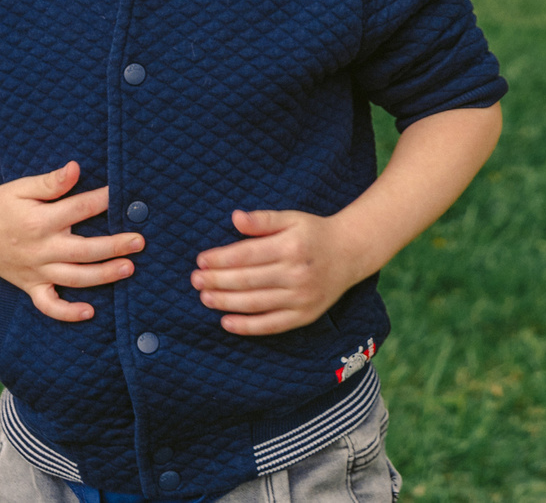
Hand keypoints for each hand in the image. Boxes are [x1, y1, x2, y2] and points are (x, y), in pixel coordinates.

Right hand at [0, 160, 142, 323]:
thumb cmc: (1, 204)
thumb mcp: (22, 188)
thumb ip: (50, 182)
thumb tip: (76, 168)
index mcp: (39, 221)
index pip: (79, 210)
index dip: (103, 200)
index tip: (124, 194)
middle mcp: (40, 249)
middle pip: (83, 250)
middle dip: (113, 246)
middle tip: (140, 241)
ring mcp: (35, 271)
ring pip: (73, 278)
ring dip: (102, 276)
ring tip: (129, 268)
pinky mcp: (30, 286)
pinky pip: (48, 305)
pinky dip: (67, 312)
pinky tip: (90, 312)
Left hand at [193, 209, 374, 336]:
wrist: (350, 253)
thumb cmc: (314, 233)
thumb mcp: (292, 218)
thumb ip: (263, 220)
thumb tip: (235, 218)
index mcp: (292, 246)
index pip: (247, 255)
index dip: (221, 259)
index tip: (201, 260)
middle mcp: (297, 273)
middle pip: (247, 280)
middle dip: (217, 281)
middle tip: (195, 280)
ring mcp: (301, 297)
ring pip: (255, 303)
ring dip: (225, 302)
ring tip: (205, 297)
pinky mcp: (304, 315)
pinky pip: (270, 325)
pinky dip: (246, 326)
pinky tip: (226, 322)